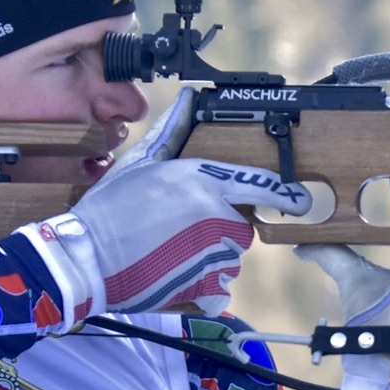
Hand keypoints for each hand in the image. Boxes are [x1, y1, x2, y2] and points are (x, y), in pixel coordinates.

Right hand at [30, 91, 311, 319]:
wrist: (88, 257)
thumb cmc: (109, 208)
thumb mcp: (140, 162)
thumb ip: (172, 133)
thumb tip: (189, 100)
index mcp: (203, 181)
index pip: (260, 185)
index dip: (284, 195)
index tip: (301, 201)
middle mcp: (216, 215)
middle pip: (242, 226)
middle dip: (221, 229)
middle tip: (180, 231)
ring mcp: (214, 253)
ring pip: (229, 257)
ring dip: (210, 258)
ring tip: (170, 252)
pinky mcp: (206, 285)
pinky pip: (219, 288)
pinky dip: (203, 288)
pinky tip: (173, 275)